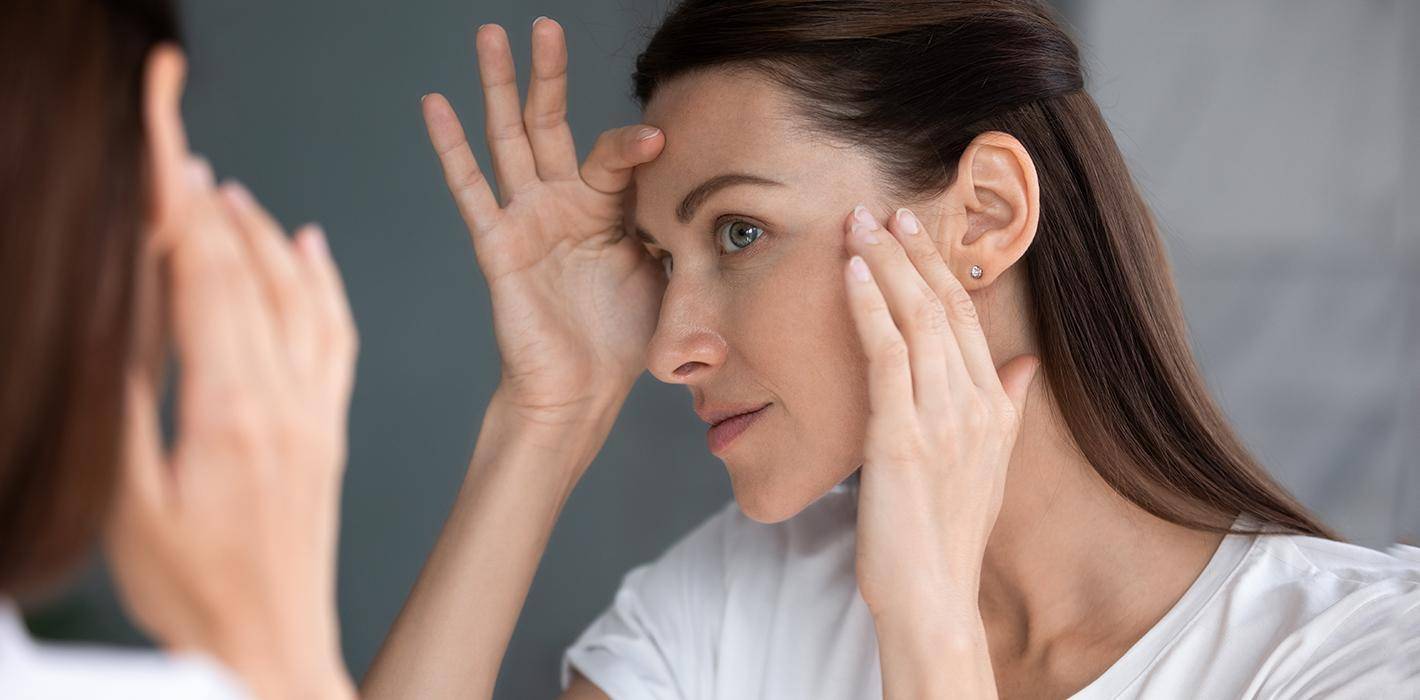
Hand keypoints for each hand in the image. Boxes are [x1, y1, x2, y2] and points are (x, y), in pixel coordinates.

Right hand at [105, 157, 357, 699]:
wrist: (271, 648)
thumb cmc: (194, 594)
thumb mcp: (130, 505)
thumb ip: (128, 406)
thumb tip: (121, 319)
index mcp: (230, 412)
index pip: (204, 282)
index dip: (180, 212)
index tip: (163, 158)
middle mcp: (285, 401)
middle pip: (249, 277)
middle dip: (211, 209)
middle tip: (181, 155)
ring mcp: (316, 413)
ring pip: (300, 298)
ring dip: (264, 237)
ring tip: (230, 193)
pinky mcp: (330, 430)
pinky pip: (338, 337)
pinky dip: (325, 284)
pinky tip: (312, 250)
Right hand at [422, 18, 666, 427]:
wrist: (582, 390)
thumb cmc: (623, 338)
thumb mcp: (668, 273)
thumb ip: (678, 228)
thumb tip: (715, 198)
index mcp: (606, 208)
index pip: (616, 155)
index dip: (635, 145)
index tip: (662, 140)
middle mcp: (562, 203)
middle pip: (550, 123)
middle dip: (547, 73)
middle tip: (543, 24)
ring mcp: (527, 219)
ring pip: (508, 139)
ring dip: (497, 87)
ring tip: (489, 35)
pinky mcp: (498, 244)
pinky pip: (471, 189)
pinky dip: (451, 147)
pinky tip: (435, 104)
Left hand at [841, 204, 1039, 624]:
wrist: (933, 596)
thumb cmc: (947, 536)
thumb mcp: (989, 466)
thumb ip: (1008, 408)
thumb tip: (1026, 363)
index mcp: (995, 409)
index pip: (965, 318)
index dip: (938, 267)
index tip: (914, 229)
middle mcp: (974, 405)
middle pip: (942, 306)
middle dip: (910, 251)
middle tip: (882, 207)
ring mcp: (939, 418)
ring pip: (915, 318)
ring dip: (884, 263)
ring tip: (859, 223)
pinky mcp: (901, 435)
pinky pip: (885, 354)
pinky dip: (868, 305)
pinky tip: (851, 272)